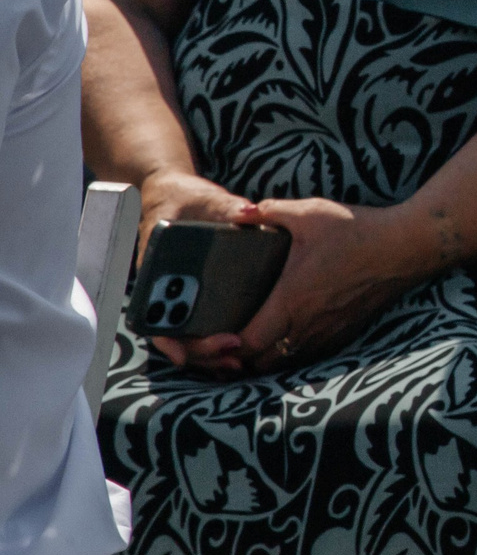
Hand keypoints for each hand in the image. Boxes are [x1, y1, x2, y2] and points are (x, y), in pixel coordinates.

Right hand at [134, 169, 256, 370]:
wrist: (178, 195)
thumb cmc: (185, 198)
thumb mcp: (203, 199)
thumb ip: (224, 207)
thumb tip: (245, 213)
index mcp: (157, 270)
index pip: (152, 313)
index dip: (166, 337)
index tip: (182, 354)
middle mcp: (166, 287)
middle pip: (175, 332)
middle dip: (200, 350)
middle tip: (232, 350)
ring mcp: (183, 293)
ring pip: (190, 335)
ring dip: (210, 352)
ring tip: (239, 359)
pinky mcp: (203, 294)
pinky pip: (206, 322)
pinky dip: (218, 338)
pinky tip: (242, 348)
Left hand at [183, 197, 422, 376]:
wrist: (408, 245)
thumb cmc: (358, 230)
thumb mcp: (309, 213)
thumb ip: (268, 212)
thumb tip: (240, 211)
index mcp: (291, 300)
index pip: (248, 343)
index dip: (224, 345)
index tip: (214, 332)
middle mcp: (308, 324)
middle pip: (262, 361)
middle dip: (241, 355)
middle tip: (228, 336)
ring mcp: (329, 331)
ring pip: (287, 360)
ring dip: (268, 354)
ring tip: (254, 335)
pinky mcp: (346, 330)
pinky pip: (311, 352)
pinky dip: (294, 349)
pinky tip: (290, 328)